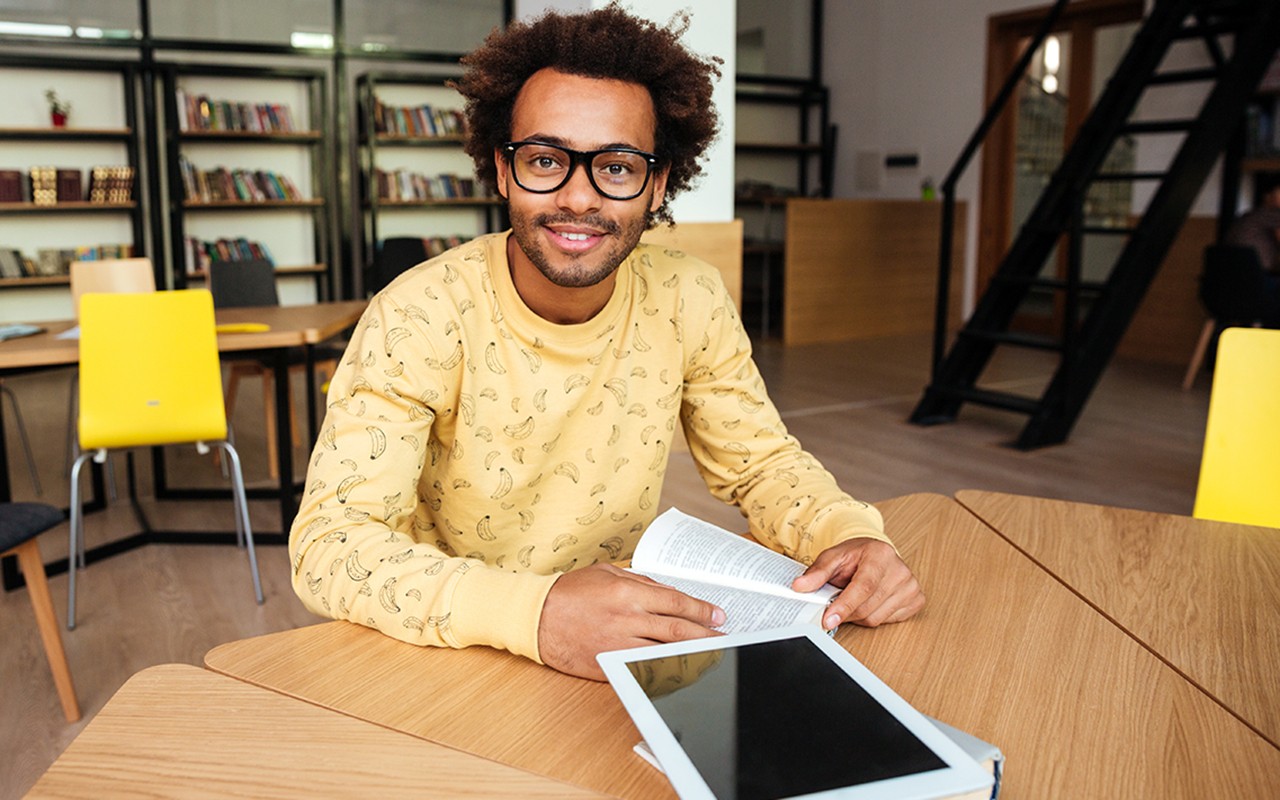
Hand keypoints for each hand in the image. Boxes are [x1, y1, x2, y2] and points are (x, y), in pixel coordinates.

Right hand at [538, 563, 725, 679]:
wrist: (537, 617)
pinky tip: (679, 671)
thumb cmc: (570, 592)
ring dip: (691, 656)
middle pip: (678, 630)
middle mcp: (627, 619)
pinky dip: (664, 670)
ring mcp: (618, 645)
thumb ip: (641, 581)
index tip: (718, 616)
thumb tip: (669, 593)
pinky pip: (643, 669)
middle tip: (724, 638)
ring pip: (665, 653)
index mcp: (628, 593)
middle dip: (706, 635)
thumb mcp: (607, 573)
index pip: (676, 602)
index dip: (702, 611)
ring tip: (711, 657)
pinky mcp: (609, 665)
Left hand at [791, 539, 923, 630]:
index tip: (829, 620)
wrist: (875, 553)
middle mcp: (900, 570)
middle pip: (867, 607)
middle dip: (846, 611)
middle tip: (836, 602)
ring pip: (875, 618)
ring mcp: (911, 586)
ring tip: (854, 597)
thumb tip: (799, 586)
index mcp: (880, 555)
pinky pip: (887, 621)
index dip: (844, 605)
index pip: (863, 586)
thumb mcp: (833, 557)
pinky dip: (873, 616)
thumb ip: (816, 572)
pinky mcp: (916, 599)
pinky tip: (871, 601)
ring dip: (858, 615)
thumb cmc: (856, 555)